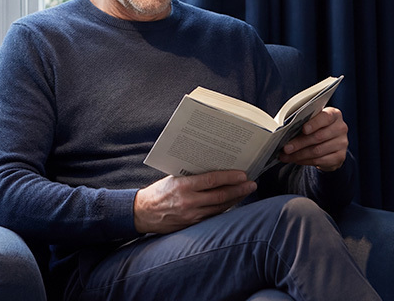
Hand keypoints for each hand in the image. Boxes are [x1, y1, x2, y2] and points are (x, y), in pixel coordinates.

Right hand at [134, 170, 256, 234]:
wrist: (142, 213)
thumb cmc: (158, 191)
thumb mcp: (173, 178)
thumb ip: (192, 176)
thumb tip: (215, 168)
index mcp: (183, 186)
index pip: (212, 180)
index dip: (230, 177)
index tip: (243, 174)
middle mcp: (188, 202)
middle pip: (220, 196)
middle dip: (239, 189)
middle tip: (252, 183)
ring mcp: (191, 216)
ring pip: (219, 208)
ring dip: (235, 199)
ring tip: (246, 191)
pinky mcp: (191, 225)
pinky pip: (213, 217)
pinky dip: (224, 209)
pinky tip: (233, 203)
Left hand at [278, 107, 348, 171]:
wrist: (330, 142)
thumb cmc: (317, 128)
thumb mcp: (312, 121)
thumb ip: (303, 122)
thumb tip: (285, 130)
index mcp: (334, 114)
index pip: (325, 117)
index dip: (314, 124)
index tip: (303, 129)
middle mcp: (340, 128)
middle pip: (318, 136)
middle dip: (299, 143)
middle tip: (286, 148)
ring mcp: (342, 143)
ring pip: (317, 151)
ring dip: (299, 154)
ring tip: (286, 156)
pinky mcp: (340, 157)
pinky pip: (320, 161)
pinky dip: (305, 161)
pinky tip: (296, 160)